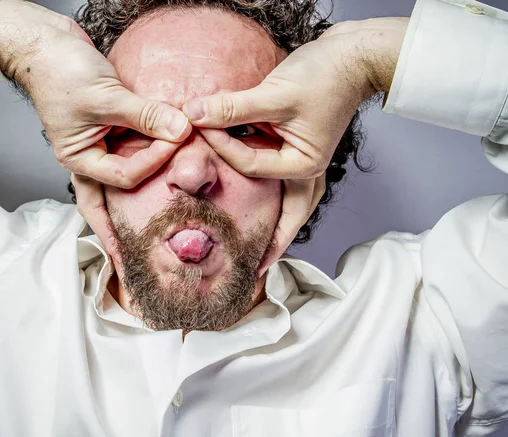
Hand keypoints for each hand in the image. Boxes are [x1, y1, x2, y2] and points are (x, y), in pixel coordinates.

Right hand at [0, 0, 190, 241]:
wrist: (47, 44)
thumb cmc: (61, 70)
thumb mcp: (105, 95)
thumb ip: (146, 115)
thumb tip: (181, 131)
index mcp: (79, 159)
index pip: (124, 176)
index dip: (154, 160)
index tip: (177, 138)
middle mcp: (88, 159)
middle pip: (104, 207)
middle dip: (117, 234)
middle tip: (132, 263)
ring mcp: (97, 147)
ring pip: (118, 183)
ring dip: (132, 203)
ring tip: (146, 233)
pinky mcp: (109, 132)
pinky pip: (129, 153)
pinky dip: (144, 161)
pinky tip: (156, 172)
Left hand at [183, 18, 407, 273]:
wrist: (353, 56)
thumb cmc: (323, 75)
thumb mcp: (276, 93)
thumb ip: (233, 107)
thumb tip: (193, 113)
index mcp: (304, 166)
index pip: (250, 166)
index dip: (221, 146)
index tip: (197, 123)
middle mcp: (308, 171)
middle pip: (288, 219)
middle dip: (272, 244)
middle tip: (255, 270)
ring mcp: (306, 163)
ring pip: (290, 206)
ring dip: (276, 226)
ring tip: (262, 252)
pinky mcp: (300, 150)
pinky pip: (281, 180)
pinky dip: (270, 194)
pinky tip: (259, 203)